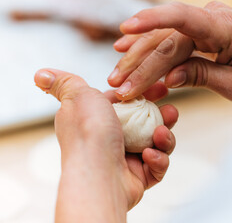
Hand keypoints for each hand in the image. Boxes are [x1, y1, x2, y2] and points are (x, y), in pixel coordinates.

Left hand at [34, 69, 177, 221]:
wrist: (97, 174)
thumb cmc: (89, 133)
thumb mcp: (78, 95)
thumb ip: (66, 82)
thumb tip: (40, 74)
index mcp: (100, 120)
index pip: (129, 103)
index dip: (146, 94)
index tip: (161, 88)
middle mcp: (112, 139)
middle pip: (146, 123)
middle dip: (162, 116)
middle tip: (171, 111)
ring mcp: (126, 158)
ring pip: (156, 144)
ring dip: (164, 138)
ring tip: (162, 134)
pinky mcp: (139, 177)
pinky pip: (157, 166)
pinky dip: (157, 160)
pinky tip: (150, 155)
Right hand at [107, 1, 231, 102]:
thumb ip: (203, 77)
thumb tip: (169, 78)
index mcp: (225, 29)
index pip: (183, 18)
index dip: (152, 21)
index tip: (125, 30)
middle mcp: (211, 18)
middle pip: (166, 38)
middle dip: (139, 63)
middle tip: (118, 85)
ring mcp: (204, 21)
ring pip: (163, 37)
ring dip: (138, 55)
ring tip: (117, 73)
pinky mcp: (200, 28)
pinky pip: (170, 36)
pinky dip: (149, 44)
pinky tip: (126, 46)